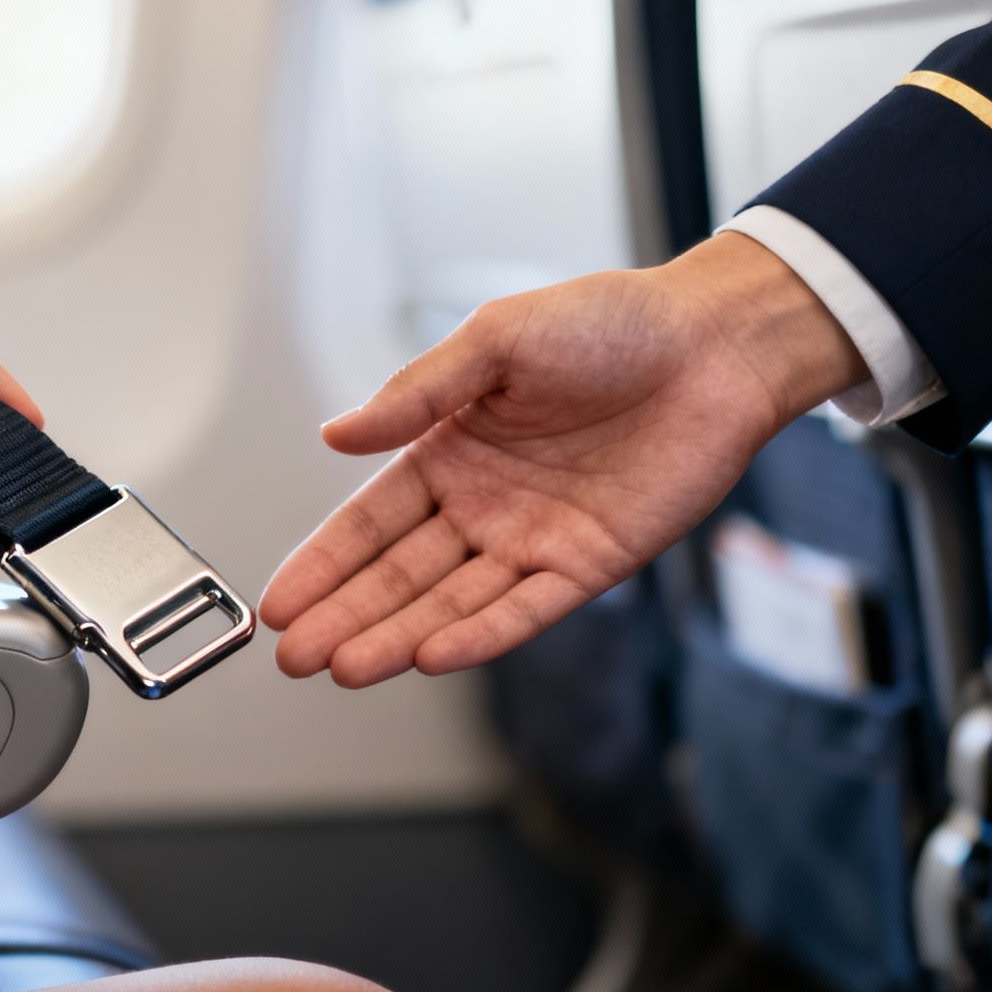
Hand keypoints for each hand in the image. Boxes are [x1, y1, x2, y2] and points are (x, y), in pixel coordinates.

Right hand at [260, 233, 867, 686]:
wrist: (714, 344)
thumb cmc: (611, 323)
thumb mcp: (497, 340)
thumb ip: (415, 392)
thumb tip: (336, 434)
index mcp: (450, 450)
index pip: (368, 522)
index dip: (321, 564)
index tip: (278, 604)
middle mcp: (484, 505)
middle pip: (399, 575)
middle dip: (344, 617)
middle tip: (294, 660)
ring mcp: (533, 540)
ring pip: (451, 602)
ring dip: (397, 637)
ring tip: (346, 667)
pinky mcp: (589, 565)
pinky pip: (525, 609)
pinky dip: (480, 634)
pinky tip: (431, 656)